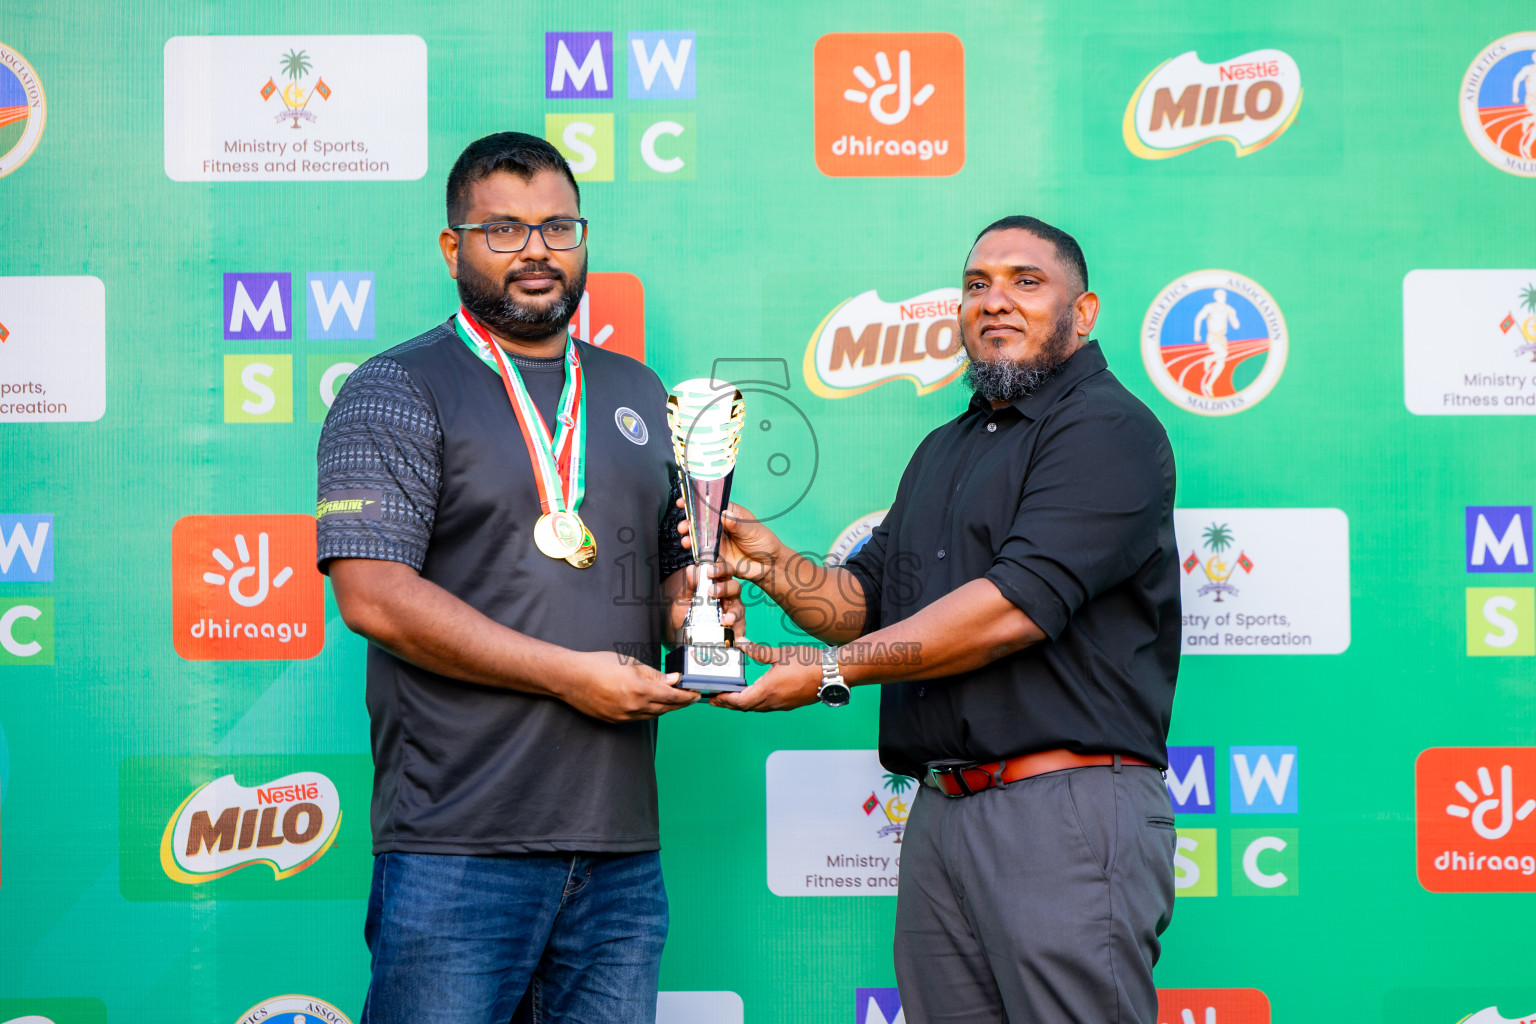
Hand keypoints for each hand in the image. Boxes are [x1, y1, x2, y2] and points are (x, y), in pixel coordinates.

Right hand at [563, 650, 699, 721]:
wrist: (571, 679)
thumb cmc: (598, 665)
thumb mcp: (630, 663)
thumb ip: (655, 674)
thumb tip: (674, 680)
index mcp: (640, 690)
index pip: (672, 697)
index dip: (686, 696)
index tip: (695, 694)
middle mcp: (634, 707)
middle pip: (665, 708)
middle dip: (679, 703)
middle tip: (689, 697)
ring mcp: (624, 716)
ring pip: (652, 715)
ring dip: (665, 708)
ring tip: (673, 700)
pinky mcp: (615, 721)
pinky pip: (638, 718)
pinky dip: (648, 711)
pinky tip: (651, 704)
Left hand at [672, 562, 745, 633]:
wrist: (681, 629)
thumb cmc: (686, 609)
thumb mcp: (684, 596)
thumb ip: (690, 584)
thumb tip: (692, 569)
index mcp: (719, 583)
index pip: (725, 571)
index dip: (720, 568)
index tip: (709, 571)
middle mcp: (729, 595)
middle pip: (735, 587)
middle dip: (725, 588)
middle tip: (711, 592)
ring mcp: (733, 611)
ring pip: (739, 608)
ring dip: (733, 613)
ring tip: (726, 620)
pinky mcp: (734, 627)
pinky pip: (740, 629)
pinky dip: (738, 632)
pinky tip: (734, 635)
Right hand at [677, 500, 779, 583]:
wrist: (770, 566)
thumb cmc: (765, 542)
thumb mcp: (753, 531)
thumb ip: (738, 524)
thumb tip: (725, 515)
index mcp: (731, 515)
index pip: (712, 505)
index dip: (698, 503)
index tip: (684, 501)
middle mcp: (722, 527)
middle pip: (702, 522)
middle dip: (690, 522)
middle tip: (684, 526)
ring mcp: (719, 542)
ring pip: (700, 538)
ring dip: (691, 539)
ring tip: (686, 541)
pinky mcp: (718, 557)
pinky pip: (706, 555)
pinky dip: (698, 554)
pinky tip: (694, 554)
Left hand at [710, 640, 821, 711]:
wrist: (832, 674)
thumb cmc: (809, 663)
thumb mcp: (780, 653)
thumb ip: (759, 650)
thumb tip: (741, 642)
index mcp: (769, 689)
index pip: (740, 701)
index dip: (726, 700)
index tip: (715, 696)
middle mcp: (774, 701)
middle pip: (745, 708)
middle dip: (729, 704)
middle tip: (716, 699)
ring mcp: (782, 705)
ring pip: (756, 709)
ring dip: (742, 705)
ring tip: (731, 699)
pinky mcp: (790, 704)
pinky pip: (767, 707)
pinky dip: (755, 704)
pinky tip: (754, 696)